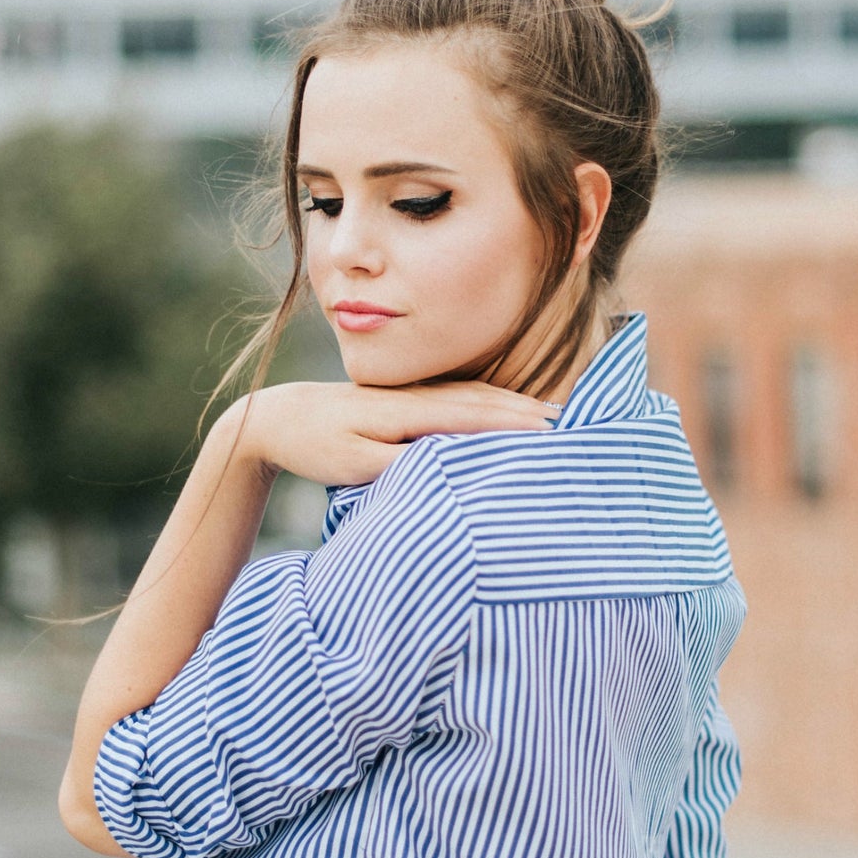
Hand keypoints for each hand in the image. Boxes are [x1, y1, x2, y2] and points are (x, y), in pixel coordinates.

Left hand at [223, 380, 557, 489]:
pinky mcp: (412, 399)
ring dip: (517, 406)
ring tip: (557, 418)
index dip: (516, 424)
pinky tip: (511, 412)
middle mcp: (420, 395)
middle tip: (576, 426)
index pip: (474, 416)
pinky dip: (495, 404)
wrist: (281, 416)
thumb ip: (398, 463)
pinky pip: (464, 398)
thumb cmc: (317, 445)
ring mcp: (417, 394)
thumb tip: (444, 463)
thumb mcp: (352, 463)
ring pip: (478, 396)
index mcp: (408, 410)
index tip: (554, 434)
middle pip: (486, 401)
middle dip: (530, 412)